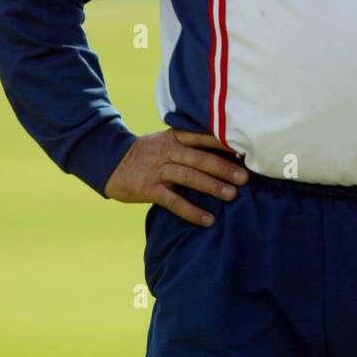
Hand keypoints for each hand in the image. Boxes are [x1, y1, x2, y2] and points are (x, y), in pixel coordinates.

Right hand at [104, 128, 248, 226]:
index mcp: (175, 137)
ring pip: (189, 177)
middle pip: (200, 158)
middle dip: (224, 167)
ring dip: (212, 186)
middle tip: (245, 178)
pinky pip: (174, 201)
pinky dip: (191, 211)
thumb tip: (227, 154)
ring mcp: (158, 170)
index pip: (203, 137)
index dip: (224, 143)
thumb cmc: (148, 153)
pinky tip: (208, 219)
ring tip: (233, 195)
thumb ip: (191, 145)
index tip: (245, 150)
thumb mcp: (167, 141)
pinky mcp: (149, 189)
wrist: (110, 162)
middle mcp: (168, 151)